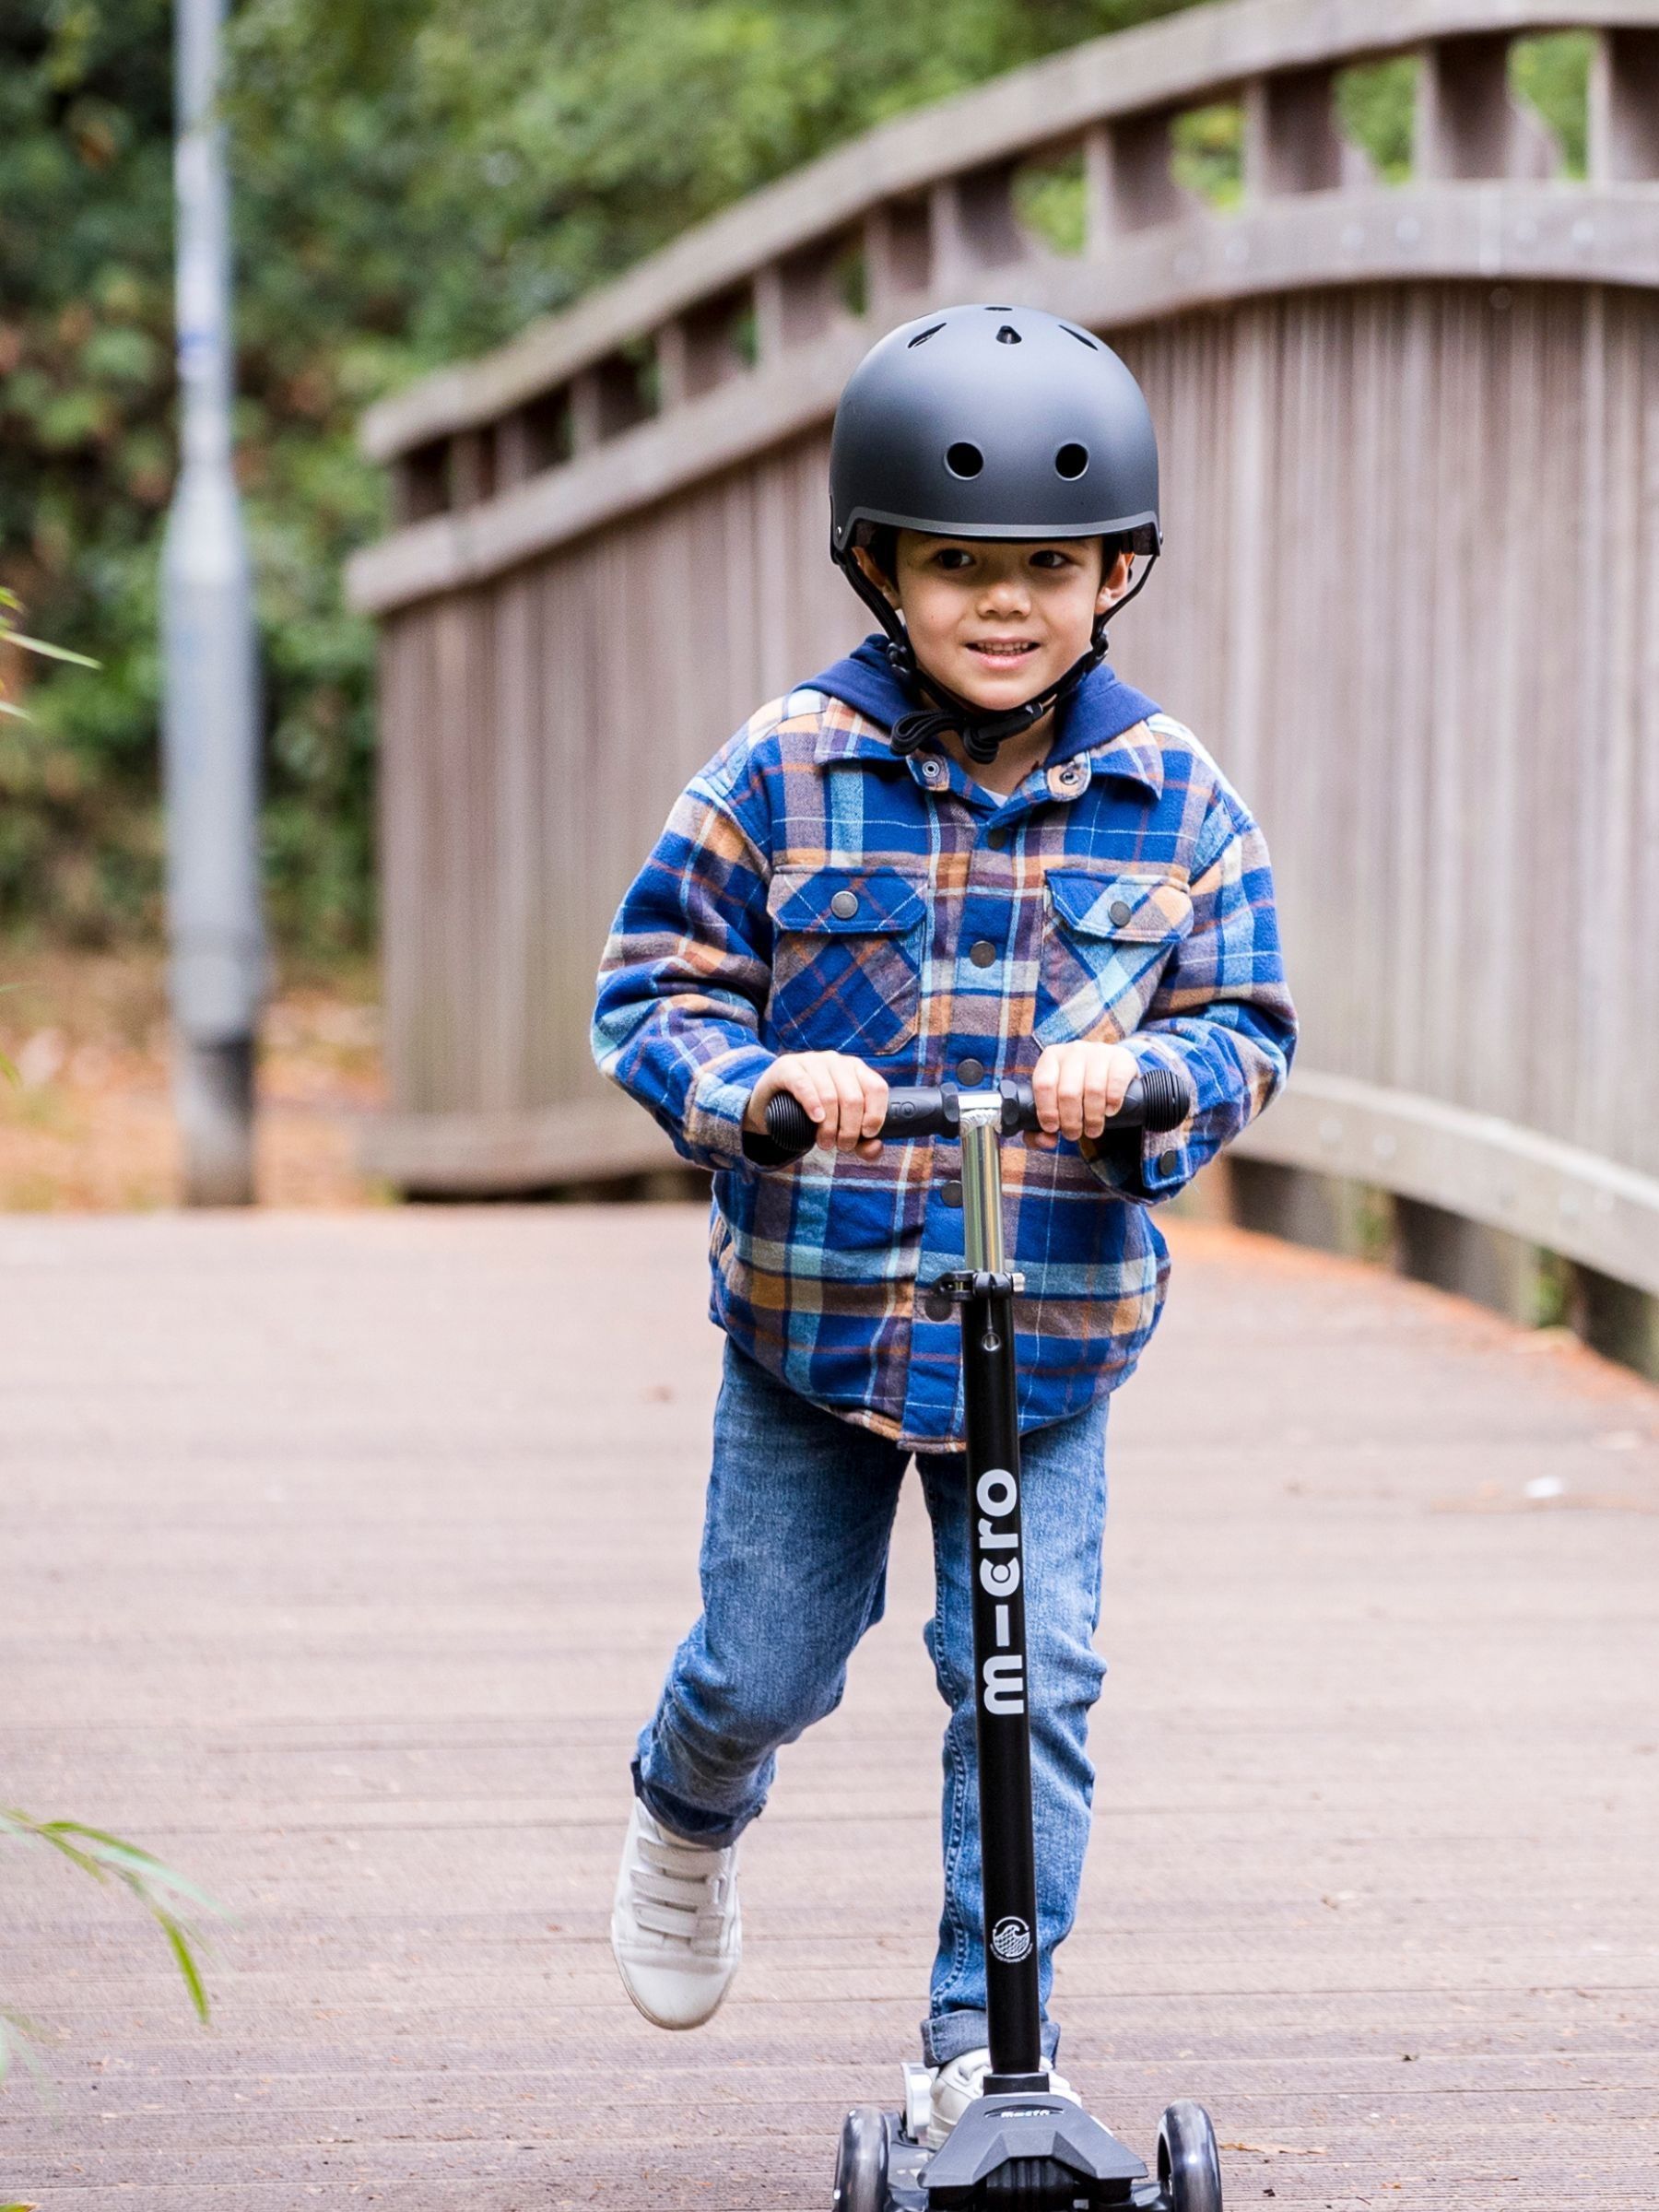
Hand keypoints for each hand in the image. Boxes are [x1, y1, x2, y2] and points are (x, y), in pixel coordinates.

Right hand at [745, 1053, 889, 1159]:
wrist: (770, 1107)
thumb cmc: (811, 1117)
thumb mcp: (840, 1129)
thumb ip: (863, 1142)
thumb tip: (876, 1147)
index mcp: (856, 1070)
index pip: (877, 1088)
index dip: (876, 1114)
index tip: (867, 1135)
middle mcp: (836, 1061)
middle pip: (853, 1098)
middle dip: (850, 1129)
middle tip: (841, 1146)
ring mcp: (811, 1061)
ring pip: (830, 1095)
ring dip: (830, 1126)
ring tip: (825, 1143)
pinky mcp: (788, 1066)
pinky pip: (804, 1084)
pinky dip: (812, 1104)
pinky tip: (815, 1119)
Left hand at [1027, 1041, 1139, 1149]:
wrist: (1110, 1070)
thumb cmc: (1077, 1090)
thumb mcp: (1056, 1101)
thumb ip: (1039, 1127)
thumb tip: (1046, 1140)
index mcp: (1051, 1057)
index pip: (1043, 1084)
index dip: (1047, 1111)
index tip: (1053, 1128)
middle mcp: (1074, 1050)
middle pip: (1068, 1092)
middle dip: (1070, 1121)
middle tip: (1074, 1134)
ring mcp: (1099, 1052)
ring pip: (1093, 1090)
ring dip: (1092, 1117)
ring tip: (1092, 1130)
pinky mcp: (1121, 1058)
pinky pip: (1116, 1083)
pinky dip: (1112, 1103)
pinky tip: (1109, 1112)